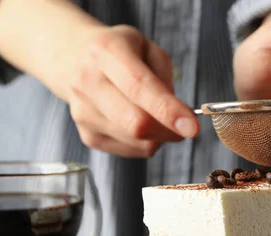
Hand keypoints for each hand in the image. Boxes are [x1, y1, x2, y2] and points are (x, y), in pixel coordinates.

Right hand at [65, 25, 198, 156]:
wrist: (78, 61)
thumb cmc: (123, 55)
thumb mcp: (149, 50)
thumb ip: (165, 80)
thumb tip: (179, 116)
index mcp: (106, 51)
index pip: (138, 86)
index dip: (168, 110)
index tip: (192, 128)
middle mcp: (87, 82)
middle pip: (135, 122)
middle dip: (170, 131)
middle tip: (187, 127)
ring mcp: (83, 112)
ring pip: (136, 141)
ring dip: (160, 136)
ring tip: (159, 117)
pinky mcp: (88, 136)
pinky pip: (131, 150)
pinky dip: (146, 142)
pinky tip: (142, 123)